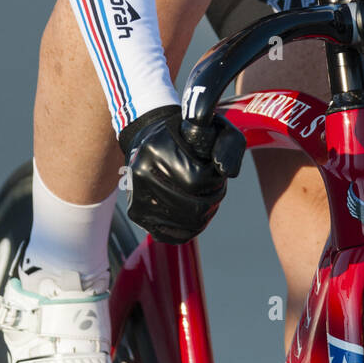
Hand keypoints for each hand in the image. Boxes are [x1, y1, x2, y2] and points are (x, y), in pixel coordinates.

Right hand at [118, 105, 244, 242]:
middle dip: (214, 198)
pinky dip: (194, 226)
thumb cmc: (186, 135)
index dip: (216, 180)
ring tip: (208, 195)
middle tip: (217, 186)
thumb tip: (227, 171)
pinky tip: (196, 209)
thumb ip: (227, 144)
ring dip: (207, 212)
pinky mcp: (138, 215)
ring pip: (188, 224)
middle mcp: (140, 174)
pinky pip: (177, 235)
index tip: (217, 169)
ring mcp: (136, 198)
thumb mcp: (212, 128)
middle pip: (194, 207)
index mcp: (155, 148)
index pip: (197, 180)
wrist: (151, 141)